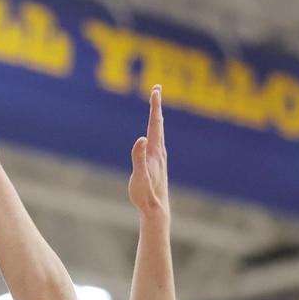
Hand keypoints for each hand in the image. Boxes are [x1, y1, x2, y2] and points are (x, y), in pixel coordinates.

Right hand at [128, 86, 169, 220]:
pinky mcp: (157, 164)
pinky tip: (155, 134)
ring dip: (157, 117)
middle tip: (156, 89)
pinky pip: (157, 141)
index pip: (155, 124)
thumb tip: (141, 139)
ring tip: (156, 107)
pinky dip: (156, 131)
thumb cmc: (145, 195)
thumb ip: (139, 158)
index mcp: (155, 152)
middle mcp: (160, 152)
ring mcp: (160, 158)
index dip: (155, 106)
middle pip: (159, 124)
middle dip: (156, 106)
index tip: (156, 90)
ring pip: (159, 132)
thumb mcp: (139, 177)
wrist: (156, 210)